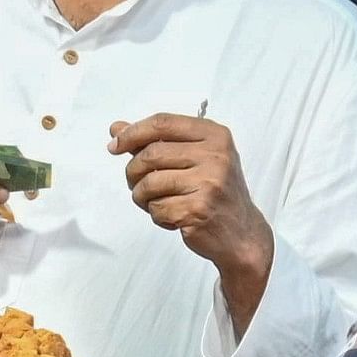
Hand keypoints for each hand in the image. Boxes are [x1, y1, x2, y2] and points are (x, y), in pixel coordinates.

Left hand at [113, 113, 270, 285]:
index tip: (115, 145)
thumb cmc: (213, 192)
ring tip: (155, 201)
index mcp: (215, 136)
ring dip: (142, 196)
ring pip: (149, 183)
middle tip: (135, 182)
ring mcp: (209, 183)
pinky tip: (173, 215)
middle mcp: (215, 156)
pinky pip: (157, 208)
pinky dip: (156, 215)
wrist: (241, 233)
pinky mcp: (198, 209)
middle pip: (151, 153)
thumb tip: (117, 129)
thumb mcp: (193, 158)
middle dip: (133, 171)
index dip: (132, 133)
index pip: (163, 123)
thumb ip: (156, 141)